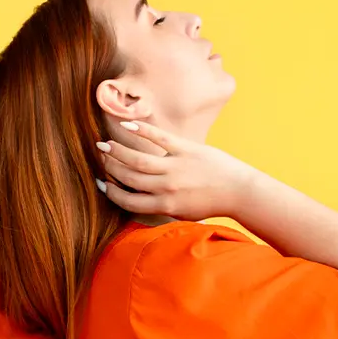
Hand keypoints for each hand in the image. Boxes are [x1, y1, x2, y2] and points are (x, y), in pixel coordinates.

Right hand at [96, 121, 255, 220]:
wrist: (238, 191)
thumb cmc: (210, 204)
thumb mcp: (182, 213)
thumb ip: (161, 206)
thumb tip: (141, 201)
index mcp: (164, 205)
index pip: (128, 200)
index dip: (111, 192)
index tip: (101, 184)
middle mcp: (166, 187)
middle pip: (129, 177)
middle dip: (110, 168)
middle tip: (99, 158)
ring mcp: (176, 167)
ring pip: (138, 159)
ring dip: (118, 151)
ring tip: (104, 144)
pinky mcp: (186, 150)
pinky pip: (160, 139)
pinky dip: (142, 131)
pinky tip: (127, 126)